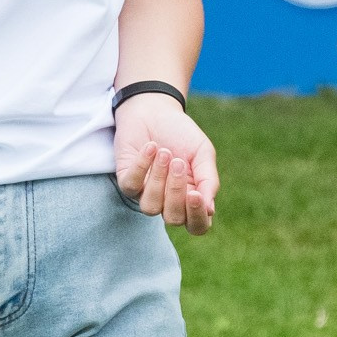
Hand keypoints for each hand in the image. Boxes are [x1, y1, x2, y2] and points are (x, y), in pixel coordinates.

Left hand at [115, 97, 218, 232]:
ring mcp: (145, 193)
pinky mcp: (126, 180)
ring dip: (158, 179)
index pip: (197, 226)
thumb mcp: (203, 153)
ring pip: (150, 207)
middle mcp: (168, 201)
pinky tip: (151, 147)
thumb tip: (210, 210)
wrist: (154, 110)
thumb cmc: (181, 134)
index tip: (195, 194)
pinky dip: (142, 166)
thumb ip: (208, 180)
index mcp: (191, 198)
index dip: (196, 216)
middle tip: (178, 162)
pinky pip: (132, 186)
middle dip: (176, 191)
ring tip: (164, 153)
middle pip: (173, 219)